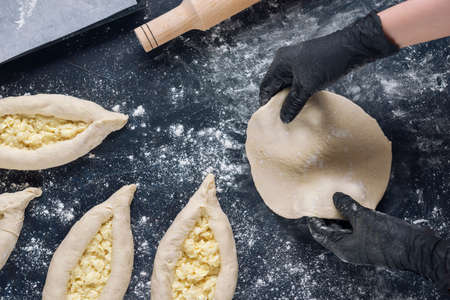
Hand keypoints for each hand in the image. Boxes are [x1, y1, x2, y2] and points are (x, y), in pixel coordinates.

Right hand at [259, 12, 397, 122]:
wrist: (352, 47)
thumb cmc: (325, 63)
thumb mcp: (307, 87)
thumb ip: (293, 103)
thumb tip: (283, 118)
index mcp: (280, 63)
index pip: (266, 86)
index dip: (266, 102)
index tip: (269, 117)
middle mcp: (285, 61)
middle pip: (276, 85)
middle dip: (278, 100)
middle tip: (281, 117)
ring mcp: (297, 62)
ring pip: (288, 84)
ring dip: (289, 97)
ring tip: (292, 113)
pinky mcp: (309, 65)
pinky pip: (298, 81)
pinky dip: (299, 92)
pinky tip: (303, 102)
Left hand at [308, 193, 448, 291]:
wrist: (415, 248)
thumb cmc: (387, 236)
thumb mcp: (363, 217)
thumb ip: (347, 207)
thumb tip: (335, 196)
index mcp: (342, 247)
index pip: (319, 233)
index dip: (312, 220)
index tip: (307, 205)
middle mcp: (349, 248)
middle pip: (330, 231)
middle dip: (324, 216)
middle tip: (319, 199)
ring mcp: (360, 245)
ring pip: (343, 229)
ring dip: (339, 216)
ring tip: (334, 199)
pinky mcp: (371, 240)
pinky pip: (356, 228)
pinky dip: (351, 217)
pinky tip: (353, 204)